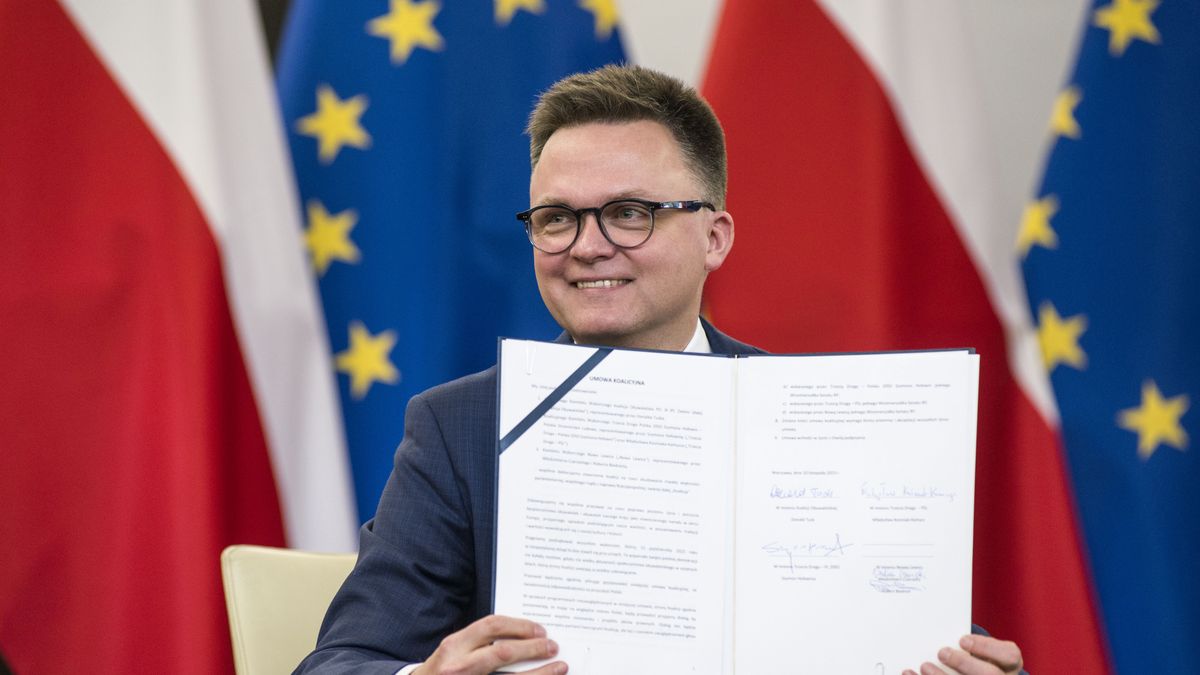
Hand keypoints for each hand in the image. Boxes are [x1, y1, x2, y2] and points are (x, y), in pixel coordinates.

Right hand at [415, 614, 564, 674]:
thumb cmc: (442, 671)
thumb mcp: (454, 650)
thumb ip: (480, 642)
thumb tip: (521, 635)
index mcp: (454, 646)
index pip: (491, 626)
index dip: (519, 626)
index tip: (539, 630)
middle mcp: (459, 665)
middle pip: (504, 652)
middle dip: (533, 648)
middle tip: (552, 646)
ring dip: (540, 674)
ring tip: (559, 667)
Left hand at [904, 634, 1022, 674]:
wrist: (974, 673)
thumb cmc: (976, 658)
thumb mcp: (980, 649)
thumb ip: (967, 641)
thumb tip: (936, 622)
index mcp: (1008, 664)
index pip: (1009, 655)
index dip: (986, 647)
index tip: (962, 639)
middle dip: (964, 663)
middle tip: (942, 652)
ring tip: (924, 666)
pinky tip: (911, 674)